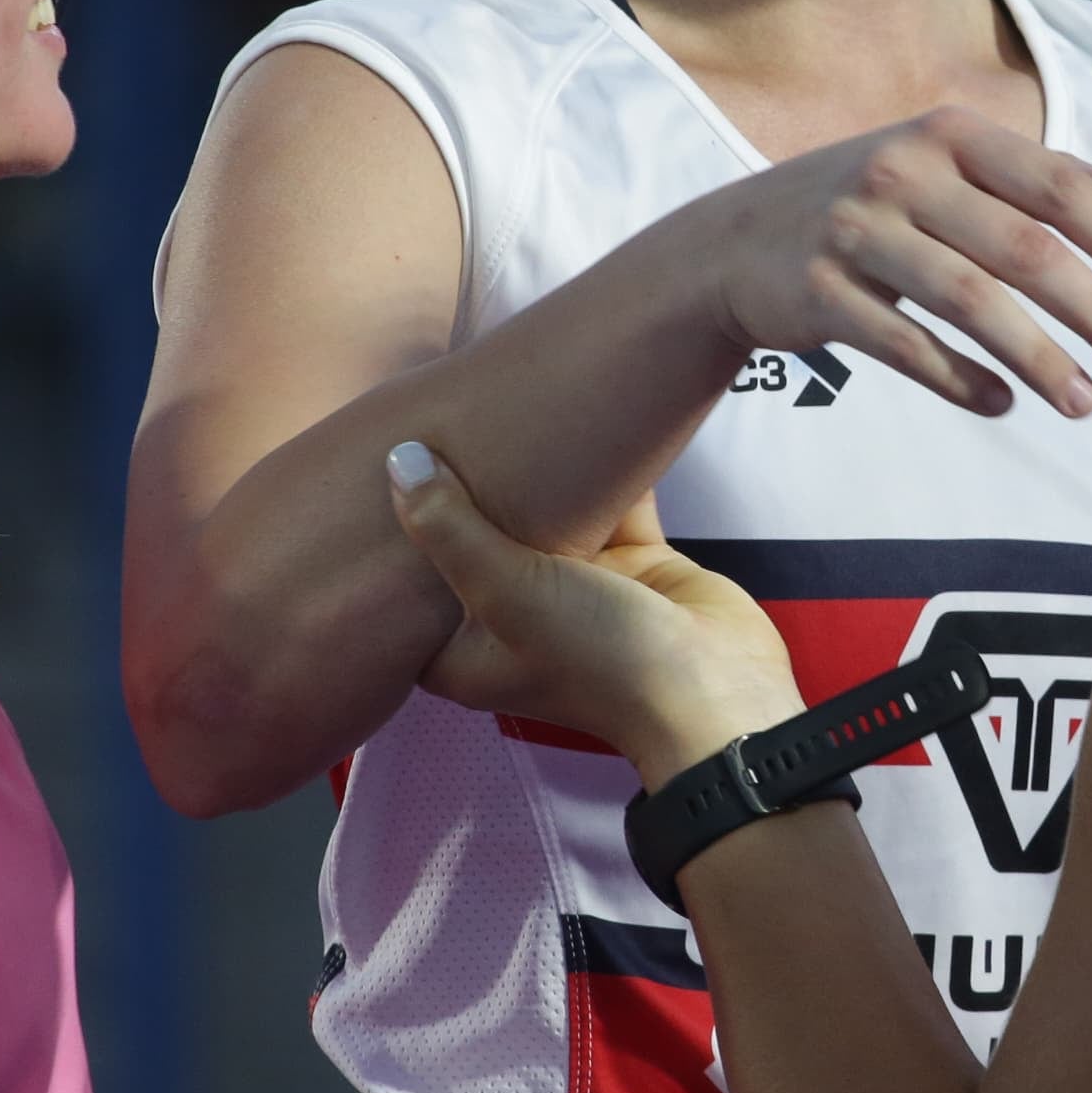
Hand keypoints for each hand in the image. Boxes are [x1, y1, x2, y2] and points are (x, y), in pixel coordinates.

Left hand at [387, 443, 801, 783]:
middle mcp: (514, 619)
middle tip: (440, 418)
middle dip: (466, 487)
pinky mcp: (632, 564)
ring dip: (538, 470)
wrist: (716, 690)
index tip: (375, 471)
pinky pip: (611, 504)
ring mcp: (576, 590)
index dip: (394, 535)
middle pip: (477, 540)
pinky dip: (605, 470)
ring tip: (510, 402)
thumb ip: (450, 528)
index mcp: (465, 652)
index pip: (411, 587)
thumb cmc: (598, 657)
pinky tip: (588, 415)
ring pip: (547, 515)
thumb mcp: (507, 592)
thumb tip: (399, 460)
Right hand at [679, 108, 1091, 421]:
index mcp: (948, 136)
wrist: (731, 241)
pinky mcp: (817, 292)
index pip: (1055, 186)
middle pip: (1023, 250)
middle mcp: (903, 173)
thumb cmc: (866, 205)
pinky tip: (1002, 404)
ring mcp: (855, 231)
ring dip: (1037, 358)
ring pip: (968, 301)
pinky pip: (903, 344)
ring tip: (1086, 404)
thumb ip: (1034, 176)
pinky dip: (958, 378)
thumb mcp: (944, 170)